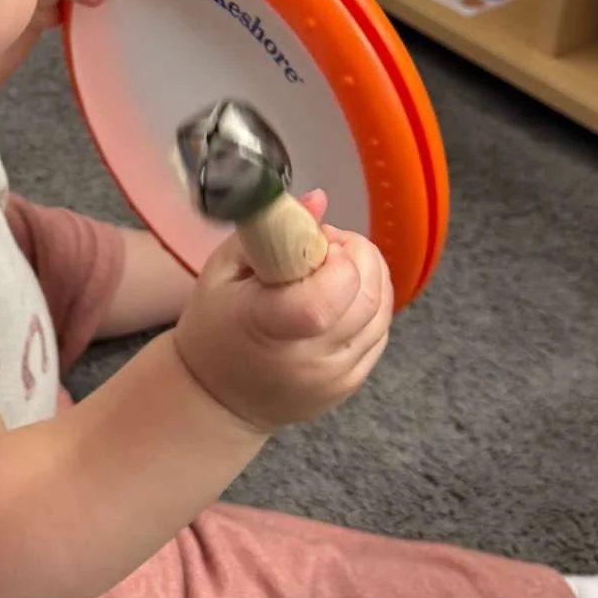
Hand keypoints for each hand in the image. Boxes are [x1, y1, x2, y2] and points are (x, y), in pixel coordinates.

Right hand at [174, 193, 392, 433]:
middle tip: (329, 248)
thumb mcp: (223, 269)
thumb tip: (320, 199)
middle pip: (365, 300)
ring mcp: (332, 377)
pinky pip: (381, 333)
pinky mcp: (350, 385)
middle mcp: (305, 359)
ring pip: (382, 314)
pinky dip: (373, 304)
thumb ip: (270, 229)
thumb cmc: (215, 325)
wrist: (217, 398)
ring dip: (370, 277)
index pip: (325, 298)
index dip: (337, 260)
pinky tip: (345, 295)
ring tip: (336, 269)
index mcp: (264, 326)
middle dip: (359, 257)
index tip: (317, 243)